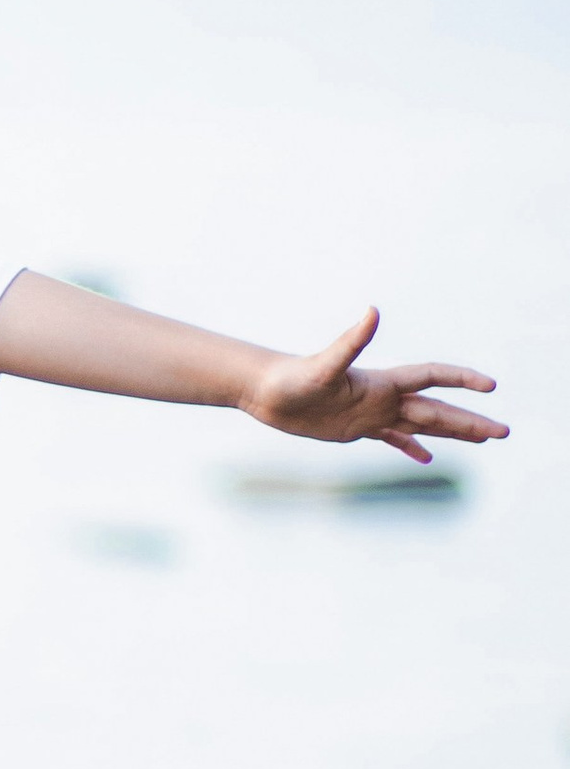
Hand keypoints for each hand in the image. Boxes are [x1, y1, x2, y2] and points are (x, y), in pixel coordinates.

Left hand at [238, 310, 507, 464]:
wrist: (264, 390)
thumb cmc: (290, 377)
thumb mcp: (324, 365)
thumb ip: (351, 340)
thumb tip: (373, 310)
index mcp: (381, 383)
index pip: (432, 378)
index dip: (461, 380)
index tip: (490, 387)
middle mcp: (382, 397)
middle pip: (437, 409)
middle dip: (470, 421)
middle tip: (503, 432)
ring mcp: (371, 413)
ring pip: (422, 425)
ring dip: (453, 433)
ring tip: (484, 440)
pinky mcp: (355, 428)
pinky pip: (392, 439)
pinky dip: (411, 448)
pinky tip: (426, 458)